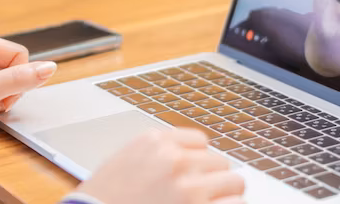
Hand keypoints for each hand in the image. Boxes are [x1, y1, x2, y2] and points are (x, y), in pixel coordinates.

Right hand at [76, 129, 245, 203]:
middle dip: (211, 180)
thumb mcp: (125, 164)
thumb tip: (192, 160)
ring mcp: (190, 188)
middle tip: (196, 197)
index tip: (190, 176)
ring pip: (234, 182)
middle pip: (220, 162)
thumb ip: (157, 156)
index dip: (197, 162)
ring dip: (223, 196)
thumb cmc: (102, 201)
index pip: (200, 141)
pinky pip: (236, 203)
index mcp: (154, 142)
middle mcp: (175, 160)